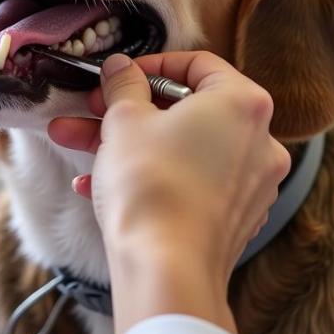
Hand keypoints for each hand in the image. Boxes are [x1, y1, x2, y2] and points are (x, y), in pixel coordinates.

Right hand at [48, 51, 289, 333]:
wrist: (165, 270)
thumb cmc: (150, 183)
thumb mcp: (124, 119)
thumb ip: (123, 84)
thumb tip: (120, 68)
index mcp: (242, 103)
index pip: (199, 63)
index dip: (150, 65)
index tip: (119, 76)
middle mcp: (260, 141)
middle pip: (186, 109)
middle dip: (127, 109)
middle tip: (91, 108)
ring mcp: (251, 184)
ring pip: (181, 148)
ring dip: (126, 143)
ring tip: (73, 142)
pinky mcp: (234, 219)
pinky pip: (187, 183)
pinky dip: (148, 176)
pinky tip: (94, 184)